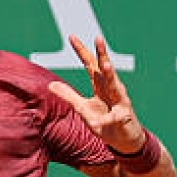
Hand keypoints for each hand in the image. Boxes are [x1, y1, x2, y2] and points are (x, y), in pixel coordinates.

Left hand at [48, 35, 146, 153]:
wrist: (122, 140)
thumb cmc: (105, 122)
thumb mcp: (82, 108)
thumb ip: (69, 96)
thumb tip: (51, 84)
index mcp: (100, 86)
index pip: (90, 64)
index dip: (82, 51)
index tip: (72, 37)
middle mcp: (111, 88)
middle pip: (104, 68)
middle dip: (101, 53)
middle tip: (97, 38)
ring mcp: (120, 99)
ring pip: (115, 83)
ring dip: (110, 73)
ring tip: (105, 63)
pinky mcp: (125, 113)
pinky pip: (118, 109)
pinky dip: (114, 106)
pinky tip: (112, 113)